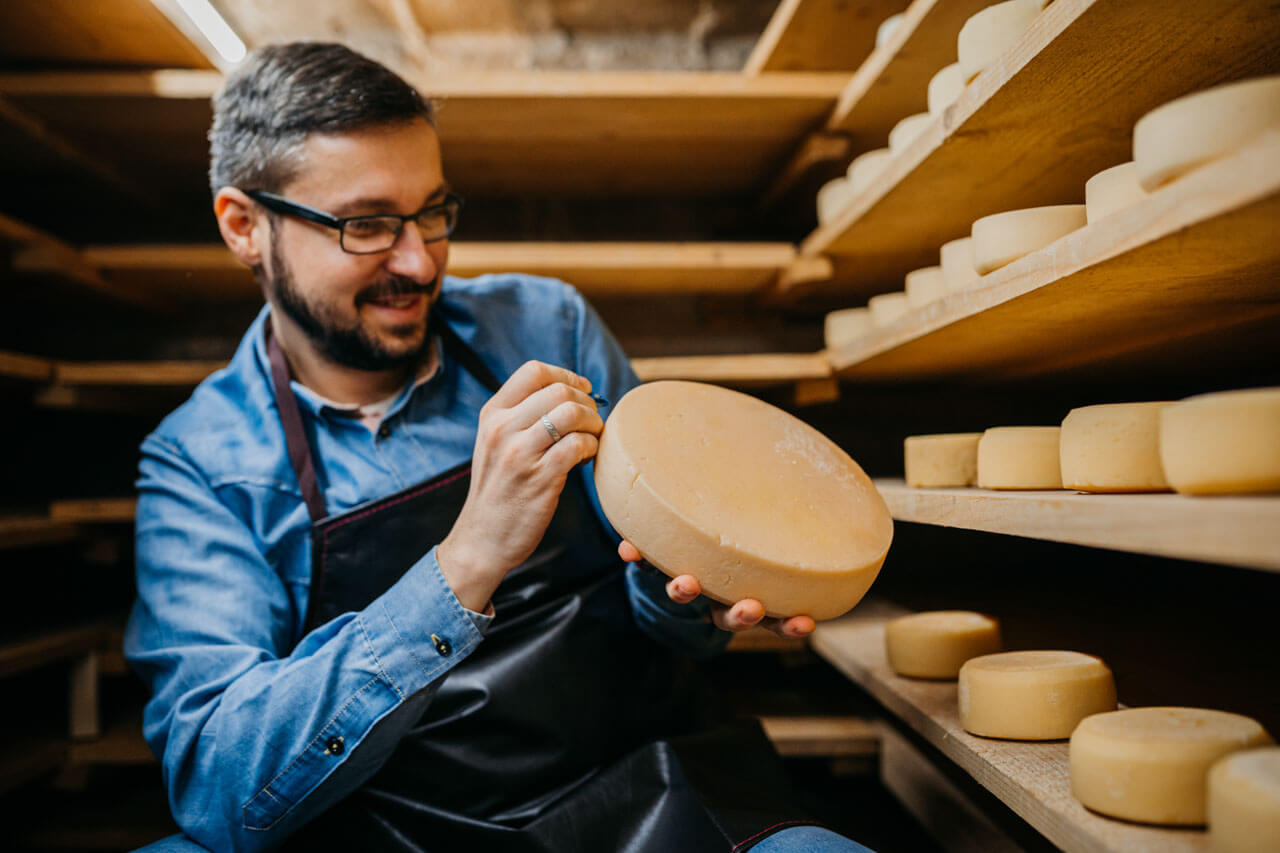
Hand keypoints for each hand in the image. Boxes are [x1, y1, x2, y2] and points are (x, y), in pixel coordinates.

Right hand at [439, 361, 602, 611]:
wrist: (482, 540)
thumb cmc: (498, 491)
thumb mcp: (495, 444)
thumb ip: (521, 418)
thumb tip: (570, 394)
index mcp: (492, 415)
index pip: (533, 371)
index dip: (567, 376)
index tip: (583, 390)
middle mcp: (502, 429)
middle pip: (558, 390)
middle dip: (586, 401)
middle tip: (592, 421)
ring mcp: (520, 453)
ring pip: (571, 413)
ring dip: (593, 422)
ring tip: (593, 438)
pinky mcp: (540, 478)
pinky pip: (578, 445)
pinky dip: (592, 447)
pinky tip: (587, 458)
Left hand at [617, 541, 815, 638]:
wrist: (678, 541)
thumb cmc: (731, 546)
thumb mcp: (755, 550)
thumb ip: (781, 542)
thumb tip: (813, 518)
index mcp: (743, 598)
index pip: (771, 618)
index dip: (786, 625)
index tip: (804, 623)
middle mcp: (713, 598)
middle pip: (727, 616)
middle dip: (740, 616)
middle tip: (751, 608)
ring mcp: (684, 583)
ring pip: (683, 596)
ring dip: (683, 591)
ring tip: (685, 584)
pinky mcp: (654, 565)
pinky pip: (644, 564)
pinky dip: (637, 556)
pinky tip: (628, 549)